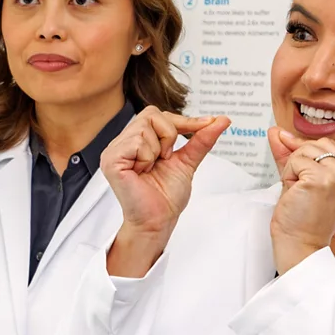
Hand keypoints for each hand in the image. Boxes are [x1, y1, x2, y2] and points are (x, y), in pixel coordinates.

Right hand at [98, 108, 231, 275]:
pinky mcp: (111, 160)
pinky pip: (137, 141)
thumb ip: (201, 139)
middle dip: (169, 135)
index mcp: (135, 141)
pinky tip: (142, 172)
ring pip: (145, 127)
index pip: (156, 114)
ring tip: (151, 168)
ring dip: (157, 150)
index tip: (206, 125)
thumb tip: (223, 120)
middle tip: (166, 158)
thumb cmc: (166, 196)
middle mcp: (122, 142)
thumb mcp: (188, 161)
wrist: (159, 220)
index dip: (182, 120)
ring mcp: (113, 150)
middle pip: (151, 114)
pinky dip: (147, 157)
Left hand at [267, 128, 334, 273]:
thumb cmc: (302, 219)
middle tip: (302, 192)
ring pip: (304, 150)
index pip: (329, 146)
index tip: (303, 180)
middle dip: (300, 163)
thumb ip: (292, 154)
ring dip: (293, 169)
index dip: (308, 156)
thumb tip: (277, 132)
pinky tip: (295, 194)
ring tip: (300, 193)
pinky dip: (288, 176)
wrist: (300, 245)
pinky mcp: (321, 179)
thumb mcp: (302, 180)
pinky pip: (294, 160)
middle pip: (317, 144)